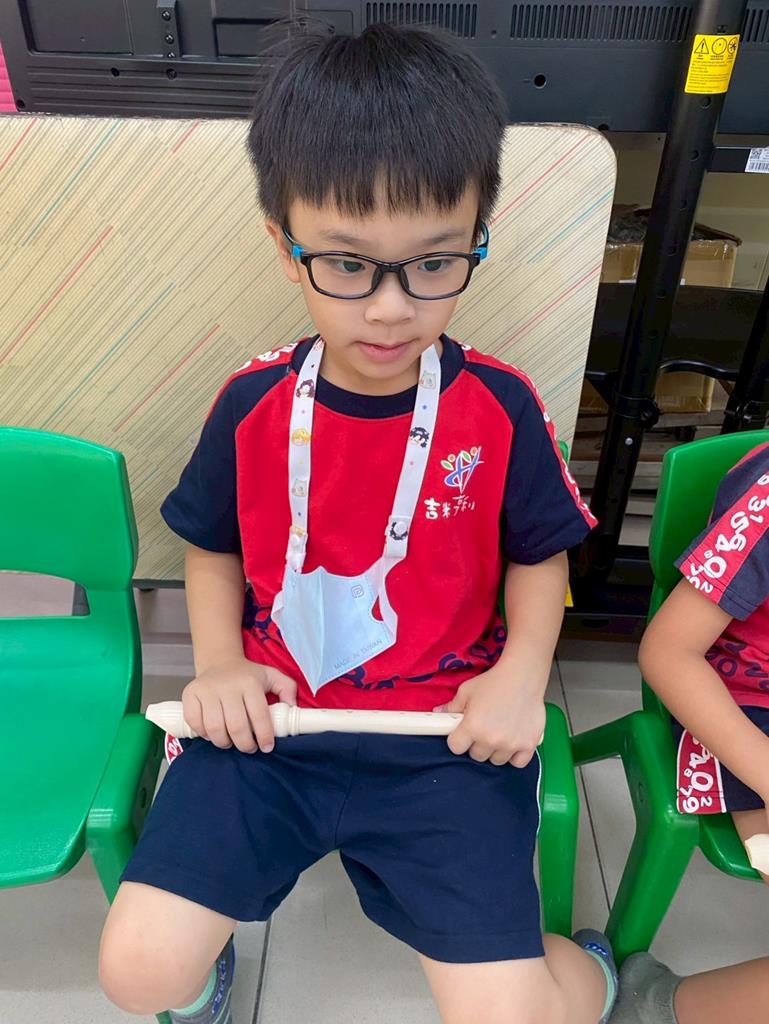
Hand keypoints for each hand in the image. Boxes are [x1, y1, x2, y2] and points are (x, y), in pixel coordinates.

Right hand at [182, 658, 296, 753]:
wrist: (220, 662)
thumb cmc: (247, 675)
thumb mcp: (272, 676)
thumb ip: (287, 688)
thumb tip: (292, 706)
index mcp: (250, 682)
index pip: (259, 715)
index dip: (264, 736)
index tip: (267, 747)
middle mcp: (227, 686)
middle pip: (236, 726)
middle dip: (244, 744)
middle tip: (248, 748)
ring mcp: (207, 689)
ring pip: (214, 728)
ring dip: (224, 742)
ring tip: (231, 742)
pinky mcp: (190, 694)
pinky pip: (194, 722)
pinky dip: (204, 734)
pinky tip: (213, 733)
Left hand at [435, 665, 545, 766]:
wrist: (523, 676)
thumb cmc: (493, 682)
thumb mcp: (466, 691)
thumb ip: (452, 706)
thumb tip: (438, 713)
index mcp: (472, 727)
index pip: (456, 748)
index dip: (457, 739)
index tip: (462, 733)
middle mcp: (490, 739)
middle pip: (476, 756)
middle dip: (476, 744)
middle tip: (482, 730)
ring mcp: (510, 744)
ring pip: (496, 760)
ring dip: (495, 750)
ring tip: (498, 733)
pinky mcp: (528, 744)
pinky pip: (518, 762)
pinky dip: (515, 755)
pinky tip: (513, 741)